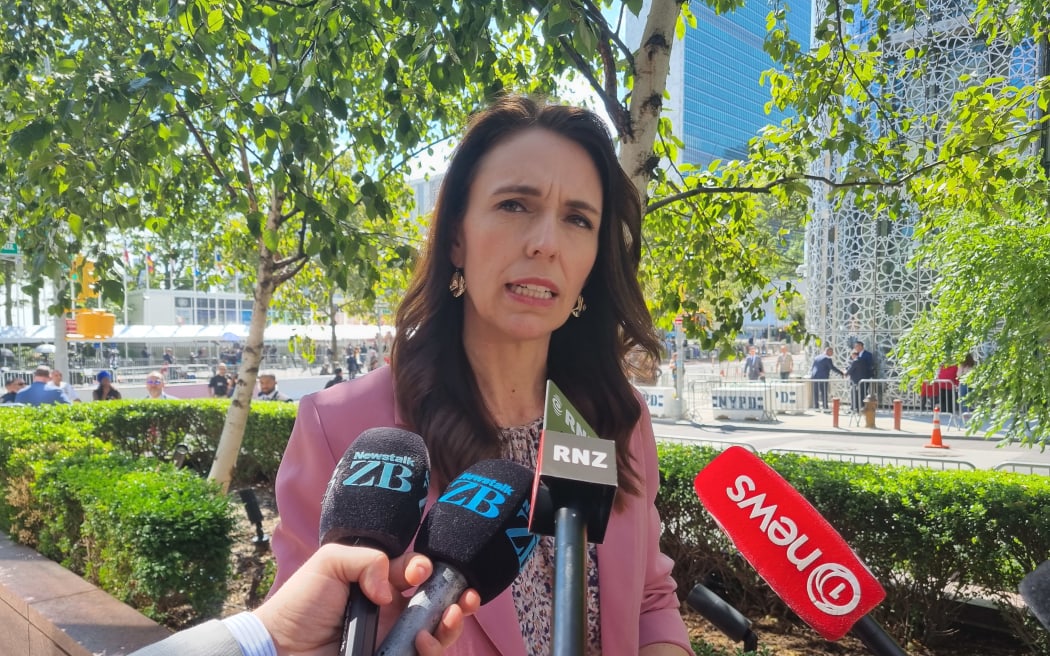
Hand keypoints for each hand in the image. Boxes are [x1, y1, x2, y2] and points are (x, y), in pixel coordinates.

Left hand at [254, 544, 480, 655]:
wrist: (280, 649)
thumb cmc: (300, 604)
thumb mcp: (330, 562)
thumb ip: (368, 559)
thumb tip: (393, 588)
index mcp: (382, 585)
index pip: (418, 574)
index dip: (428, 569)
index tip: (419, 572)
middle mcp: (393, 614)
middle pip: (439, 605)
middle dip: (460, 598)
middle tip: (466, 598)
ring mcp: (394, 642)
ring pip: (439, 636)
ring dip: (453, 625)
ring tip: (450, 618)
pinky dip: (433, 650)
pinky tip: (423, 642)